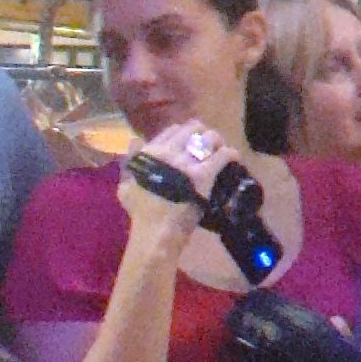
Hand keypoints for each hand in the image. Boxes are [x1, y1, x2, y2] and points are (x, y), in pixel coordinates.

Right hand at [117, 117, 229, 255]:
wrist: (155, 232)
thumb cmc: (140, 212)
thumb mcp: (127, 185)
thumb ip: (131, 162)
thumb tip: (135, 141)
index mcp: (151, 153)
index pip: (173, 130)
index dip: (185, 133)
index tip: (191, 142)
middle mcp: (168, 153)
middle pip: (194, 129)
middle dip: (204, 134)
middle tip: (209, 145)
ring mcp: (186, 164)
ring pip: (209, 138)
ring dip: (217, 142)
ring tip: (221, 150)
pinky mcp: (202, 176)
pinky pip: (222, 156)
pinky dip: (231, 154)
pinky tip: (234, 157)